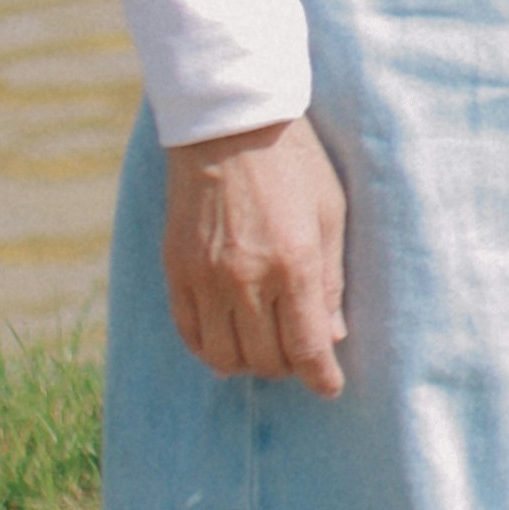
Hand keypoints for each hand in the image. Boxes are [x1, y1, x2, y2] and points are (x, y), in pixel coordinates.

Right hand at [164, 116, 349, 391]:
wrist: (230, 123)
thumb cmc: (293, 162)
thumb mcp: (329, 214)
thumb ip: (330, 281)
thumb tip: (332, 337)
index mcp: (294, 263)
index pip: (306, 348)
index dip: (321, 377)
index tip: (329, 387)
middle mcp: (247, 278)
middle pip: (265, 360)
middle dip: (289, 367)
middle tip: (299, 355)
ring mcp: (205, 278)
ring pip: (224, 357)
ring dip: (248, 362)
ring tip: (263, 347)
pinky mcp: (176, 270)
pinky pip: (189, 334)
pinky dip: (209, 348)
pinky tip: (227, 338)